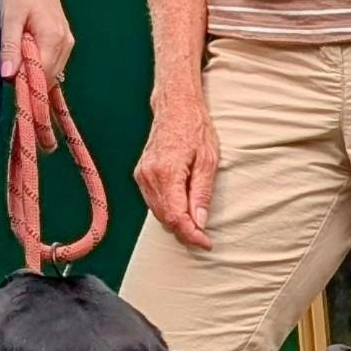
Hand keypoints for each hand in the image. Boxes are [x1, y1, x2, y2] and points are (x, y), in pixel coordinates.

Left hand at [1, 0, 73, 91]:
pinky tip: (26, 52)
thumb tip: (7, 75)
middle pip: (50, 76)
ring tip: (16, 56)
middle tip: (9, 66)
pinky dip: (40, 62)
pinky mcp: (64, 36)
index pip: (43, 76)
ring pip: (53, 69)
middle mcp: (66, 42)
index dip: (26, 82)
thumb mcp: (10, 18)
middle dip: (30, 78)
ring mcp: (67, 40)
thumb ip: (10, 47)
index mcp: (54, 39)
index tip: (7, 78)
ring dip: (34, 70)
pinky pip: (54, 59)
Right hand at [136, 86, 219, 248]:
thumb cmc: (194, 128)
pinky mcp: (141, 175)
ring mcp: (142, 176)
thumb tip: (200, 221)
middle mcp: (149, 176)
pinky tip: (182, 211)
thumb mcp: (208, 160)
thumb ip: (202, 193)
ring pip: (157, 212)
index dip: (191, 235)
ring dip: (176, 223)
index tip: (206, 243)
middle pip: (164, 218)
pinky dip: (167, 211)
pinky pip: (153, 202)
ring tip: (196, 228)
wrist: (175, 107)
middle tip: (204, 238)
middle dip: (185, 232)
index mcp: (166, 172)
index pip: (176, 216)